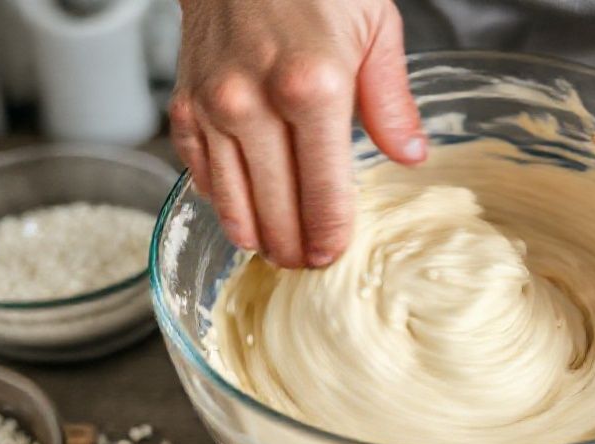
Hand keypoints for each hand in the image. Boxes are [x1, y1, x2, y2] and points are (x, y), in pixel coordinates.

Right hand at [170, 0, 425, 267]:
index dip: (329, 235)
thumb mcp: (376, 26)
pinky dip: (219, 200)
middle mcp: (255, 104)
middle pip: (276, 207)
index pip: (323, 191)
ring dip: (257, 236)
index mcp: (312, 89)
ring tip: (275, 254)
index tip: (333, 256)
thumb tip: (409, 156)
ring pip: (233, 199)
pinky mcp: (185, 103)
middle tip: (307, 266)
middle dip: (294, 246)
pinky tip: (239, 218)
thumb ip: (391, 100)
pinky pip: (200, 170)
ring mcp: (214, 107)